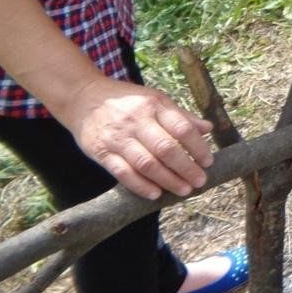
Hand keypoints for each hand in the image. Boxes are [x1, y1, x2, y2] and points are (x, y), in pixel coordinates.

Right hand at [56, 77, 214, 199]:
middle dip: (186, 168)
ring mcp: (118, 138)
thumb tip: (208, 128)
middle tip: (200, 181)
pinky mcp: (102, 152)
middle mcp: (137, 121)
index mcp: (154, 105)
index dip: (198, 147)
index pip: (182, 128)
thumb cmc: (126, 101)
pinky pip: (123, 173)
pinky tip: (155, 194)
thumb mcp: (155, 99)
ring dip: (167, 180)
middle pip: (166, 148)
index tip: (208, 162)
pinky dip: (140, 185)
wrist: (83, 98)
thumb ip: (181, 116)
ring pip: (146, 163)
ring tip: (183, 190)